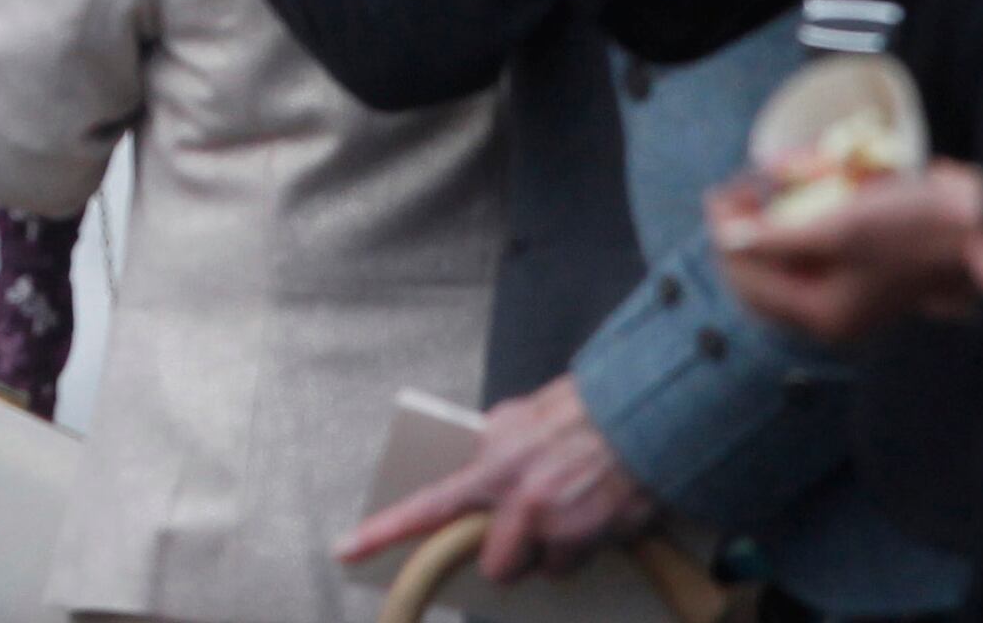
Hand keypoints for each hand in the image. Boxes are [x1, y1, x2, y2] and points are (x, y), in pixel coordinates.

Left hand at [339, 376, 654, 580]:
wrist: (636, 414)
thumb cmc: (576, 414)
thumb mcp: (516, 419)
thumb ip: (488, 449)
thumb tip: (473, 471)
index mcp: (492, 466)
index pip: (429, 506)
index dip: (383, 532)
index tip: (345, 550)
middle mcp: (519, 500)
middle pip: (497, 567)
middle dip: (511, 557)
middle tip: (529, 528)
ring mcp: (556, 525)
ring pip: (540, 570)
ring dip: (551, 554)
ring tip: (569, 512)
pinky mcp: (591, 540)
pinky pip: (575, 566)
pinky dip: (583, 550)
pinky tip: (593, 516)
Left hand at [709, 159, 982, 344]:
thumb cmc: (913, 228)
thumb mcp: (838, 229)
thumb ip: (776, 239)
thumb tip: (727, 239)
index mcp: (824, 316)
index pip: (750, 284)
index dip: (727, 238)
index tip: (719, 194)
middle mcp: (837, 315)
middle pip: (766, 276)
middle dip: (749, 229)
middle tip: (742, 187)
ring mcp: (855, 295)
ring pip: (791, 260)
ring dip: (777, 221)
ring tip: (773, 181)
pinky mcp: (871, 271)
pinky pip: (821, 249)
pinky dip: (808, 219)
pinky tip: (808, 189)